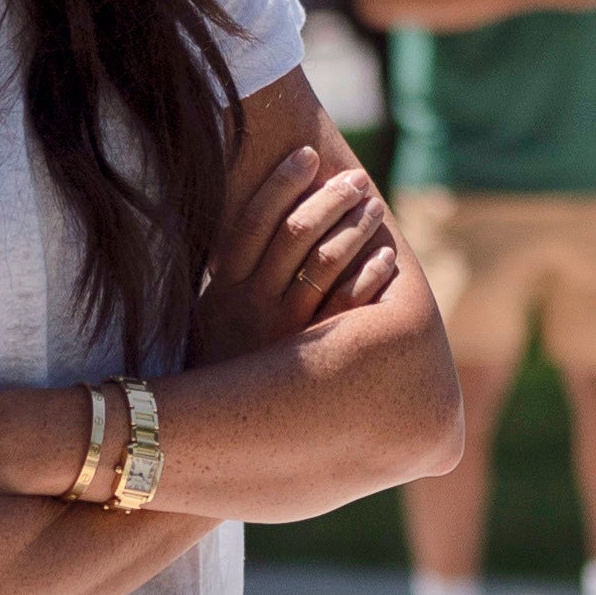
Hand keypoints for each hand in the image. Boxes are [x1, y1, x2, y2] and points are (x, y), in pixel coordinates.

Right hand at [194, 129, 398, 363]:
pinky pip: (348, 312)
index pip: (252, 222)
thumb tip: (257, 225)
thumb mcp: (208, 320)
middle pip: (295, 236)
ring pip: (324, 266)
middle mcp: (249, 308)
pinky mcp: (312, 364)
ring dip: (355, 230)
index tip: (308, 154)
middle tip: (357, 180)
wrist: (211, 440)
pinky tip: (387, 259)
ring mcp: (282, 336)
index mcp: (221, 291)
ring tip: (375, 208)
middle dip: (330, 199)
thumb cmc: (219, 370)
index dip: (281, 183)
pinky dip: (370, 279)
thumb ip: (230, 277)